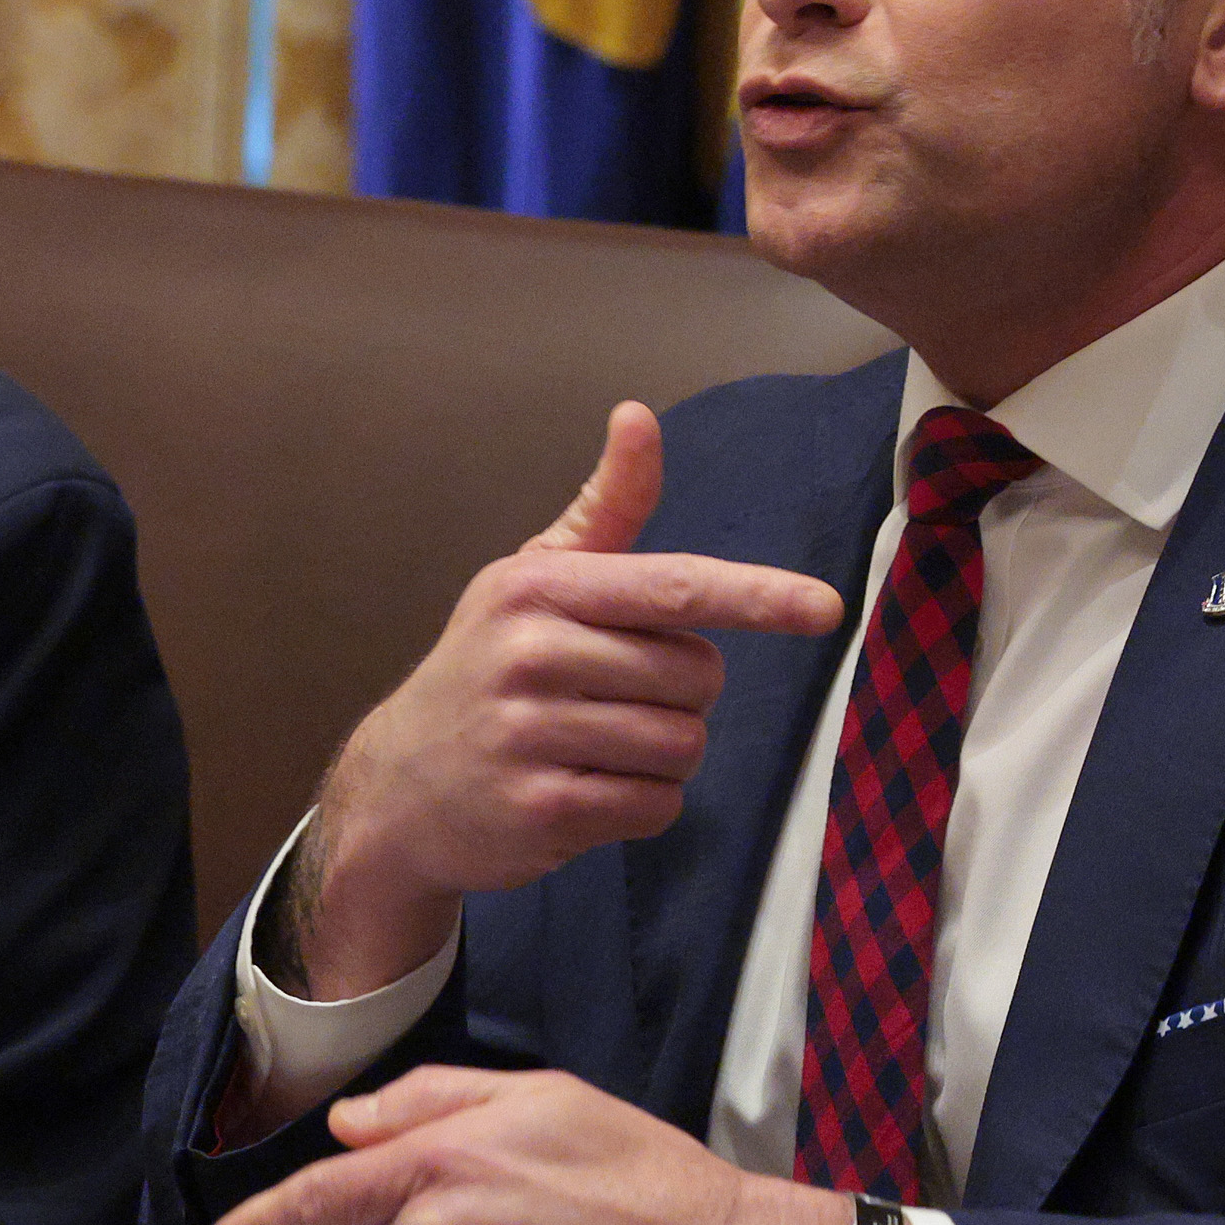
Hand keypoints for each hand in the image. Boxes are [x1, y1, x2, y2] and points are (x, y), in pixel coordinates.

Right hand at [291, 404, 840, 999]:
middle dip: (684, 694)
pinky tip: (589, 791)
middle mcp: (529, 655)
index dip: (757, 596)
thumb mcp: (533, 582)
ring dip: (665, 755)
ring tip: (600, 747)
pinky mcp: (539, 810)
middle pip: (696, 676)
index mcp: (539, 589)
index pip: (673, 587)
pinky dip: (642, 806)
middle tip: (619, 698)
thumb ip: (604, 511)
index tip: (825, 607)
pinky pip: (654, 807)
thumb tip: (638, 414)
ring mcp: (530, 737)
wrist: (399, 789)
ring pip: (681, 746)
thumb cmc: (486, 670)